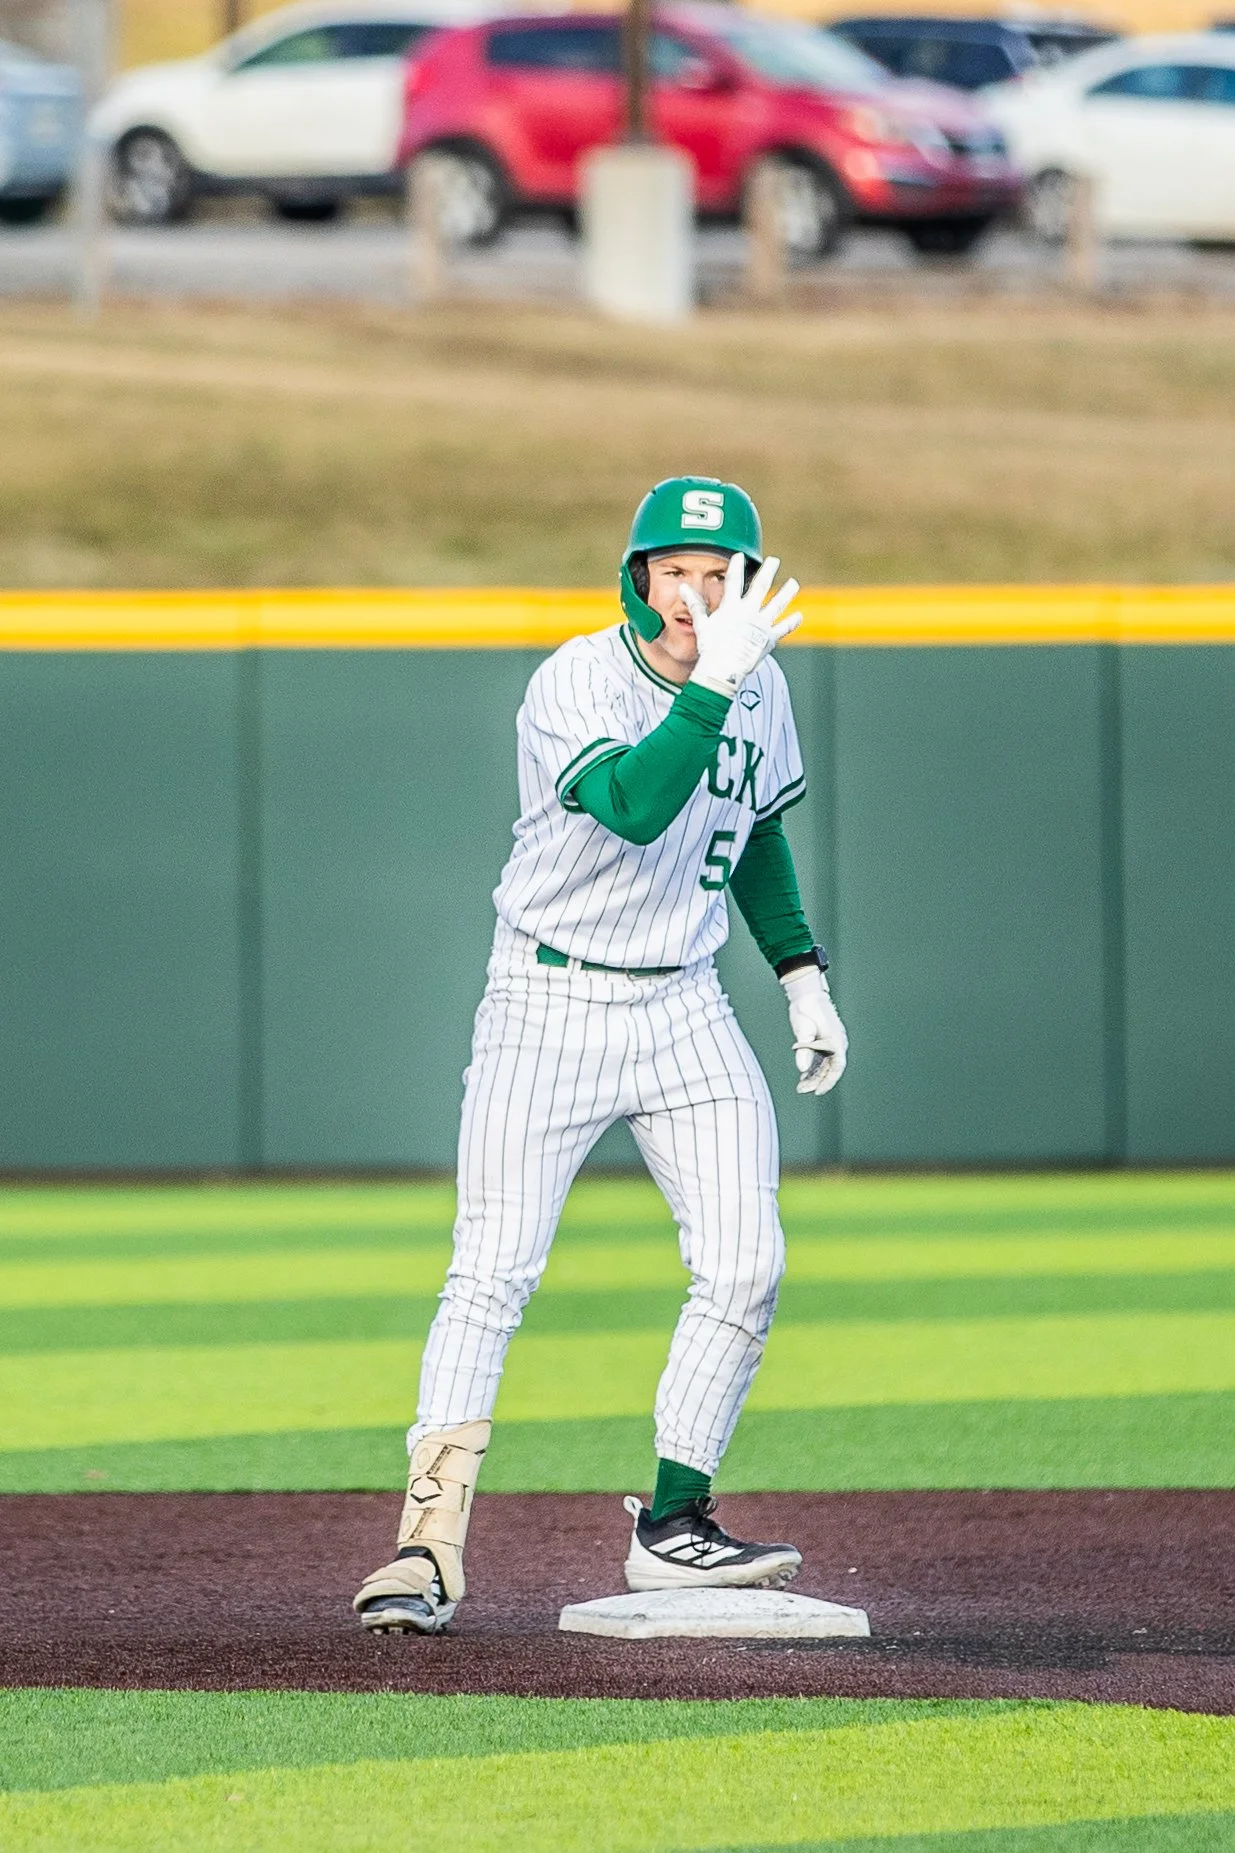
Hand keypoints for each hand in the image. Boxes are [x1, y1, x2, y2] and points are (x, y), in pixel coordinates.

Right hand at [681, 553, 801, 697]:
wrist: (723, 669)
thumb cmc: (710, 649)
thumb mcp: (702, 624)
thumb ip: (695, 605)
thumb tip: (683, 588)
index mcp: (731, 608)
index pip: (733, 582)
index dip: (736, 567)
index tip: (741, 555)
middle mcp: (748, 612)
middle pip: (761, 586)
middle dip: (768, 571)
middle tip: (774, 560)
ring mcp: (761, 625)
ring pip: (777, 604)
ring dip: (786, 592)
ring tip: (793, 583)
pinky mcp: (769, 639)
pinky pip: (783, 628)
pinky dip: (792, 622)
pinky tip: (799, 615)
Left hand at [779, 966, 847, 1095]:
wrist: (807, 993)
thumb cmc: (807, 1009)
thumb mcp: (803, 1030)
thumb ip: (804, 1050)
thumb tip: (802, 1068)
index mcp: (836, 1041)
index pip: (836, 1068)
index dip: (828, 1082)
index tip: (818, 1091)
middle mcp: (836, 1044)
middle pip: (829, 1069)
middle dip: (817, 1081)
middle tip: (802, 1090)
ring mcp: (829, 1043)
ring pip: (823, 1065)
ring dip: (813, 1076)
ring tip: (800, 1086)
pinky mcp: (822, 1041)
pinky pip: (819, 1058)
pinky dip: (811, 1067)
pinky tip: (802, 1074)